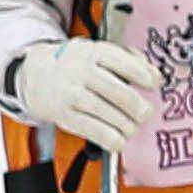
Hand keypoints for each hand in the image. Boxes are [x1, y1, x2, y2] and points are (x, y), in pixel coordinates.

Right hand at [9, 38, 159, 154]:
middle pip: (118, 92)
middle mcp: (81, 71)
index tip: (155, 85)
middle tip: (145, 113)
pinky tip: (119, 140)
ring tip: (132, 127)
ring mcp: (71, 93)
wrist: (38, 75)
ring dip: (126, 125)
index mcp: (94, 52)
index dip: (145, 76)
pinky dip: (110, 139)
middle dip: (138, 107)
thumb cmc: (78, 65)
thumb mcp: (101, 52)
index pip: (125, 63)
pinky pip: (92, 130)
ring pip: (106, 113)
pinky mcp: (64, 114)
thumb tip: (154, 75)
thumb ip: (129, 59)